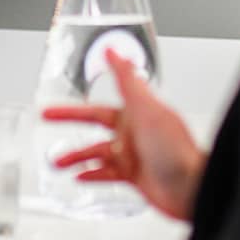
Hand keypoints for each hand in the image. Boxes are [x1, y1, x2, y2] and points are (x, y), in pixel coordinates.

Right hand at [44, 48, 206, 221]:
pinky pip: (107, 174)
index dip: (73, 107)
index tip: (56, 102)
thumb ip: (127, 79)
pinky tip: (80, 177)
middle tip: (46, 121)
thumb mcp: (147, 108)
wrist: (192, 187)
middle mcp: (132, 132)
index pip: (96, 107)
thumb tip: (113, 51)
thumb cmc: (175, 149)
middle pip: (93, 126)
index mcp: (134, 114)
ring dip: (75, 157)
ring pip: (96, 153)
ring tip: (56, 162)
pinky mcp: (136, 177)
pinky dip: (93, 175)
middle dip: (69, 123)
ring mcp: (133, 155)